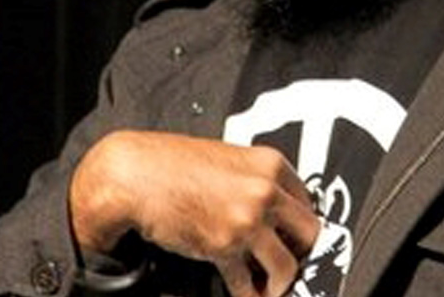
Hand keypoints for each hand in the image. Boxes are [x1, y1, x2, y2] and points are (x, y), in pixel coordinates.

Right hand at [70, 130, 320, 296]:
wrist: (133, 175)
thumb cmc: (170, 163)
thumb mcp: (225, 160)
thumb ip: (251, 180)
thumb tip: (267, 207)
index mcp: (270, 163)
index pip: (308, 201)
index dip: (300, 226)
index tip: (296, 240)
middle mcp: (265, 190)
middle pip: (310, 233)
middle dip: (301, 254)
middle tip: (289, 264)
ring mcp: (248, 219)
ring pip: (287, 266)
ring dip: (278, 283)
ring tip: (268, 288)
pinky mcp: (225, 247)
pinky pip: (249, 284)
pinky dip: (248, 293)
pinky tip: (243, 292)